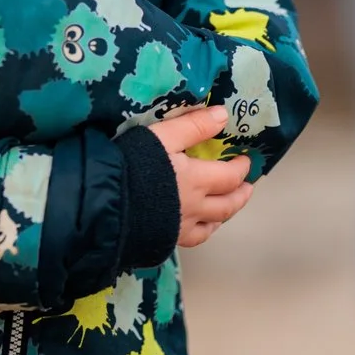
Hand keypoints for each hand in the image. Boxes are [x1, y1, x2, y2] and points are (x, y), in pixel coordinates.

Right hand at [148, 105, 253, 248]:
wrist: (107, 203)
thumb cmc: (134, 164)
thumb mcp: (162, 136)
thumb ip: (193, 126)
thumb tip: (223, 115)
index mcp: (197, 180)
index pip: (230, 176)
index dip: (241, 168)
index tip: (246, 160)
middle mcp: (195, 207)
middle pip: (228, 205)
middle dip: (241, 194)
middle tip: (248, 187)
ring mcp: (181, 226)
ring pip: (213, 224)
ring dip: (226, 213)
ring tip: (229, 206)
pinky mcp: (166, 239)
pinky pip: (194, 239)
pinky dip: (204, 231)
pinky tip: (201, 227)